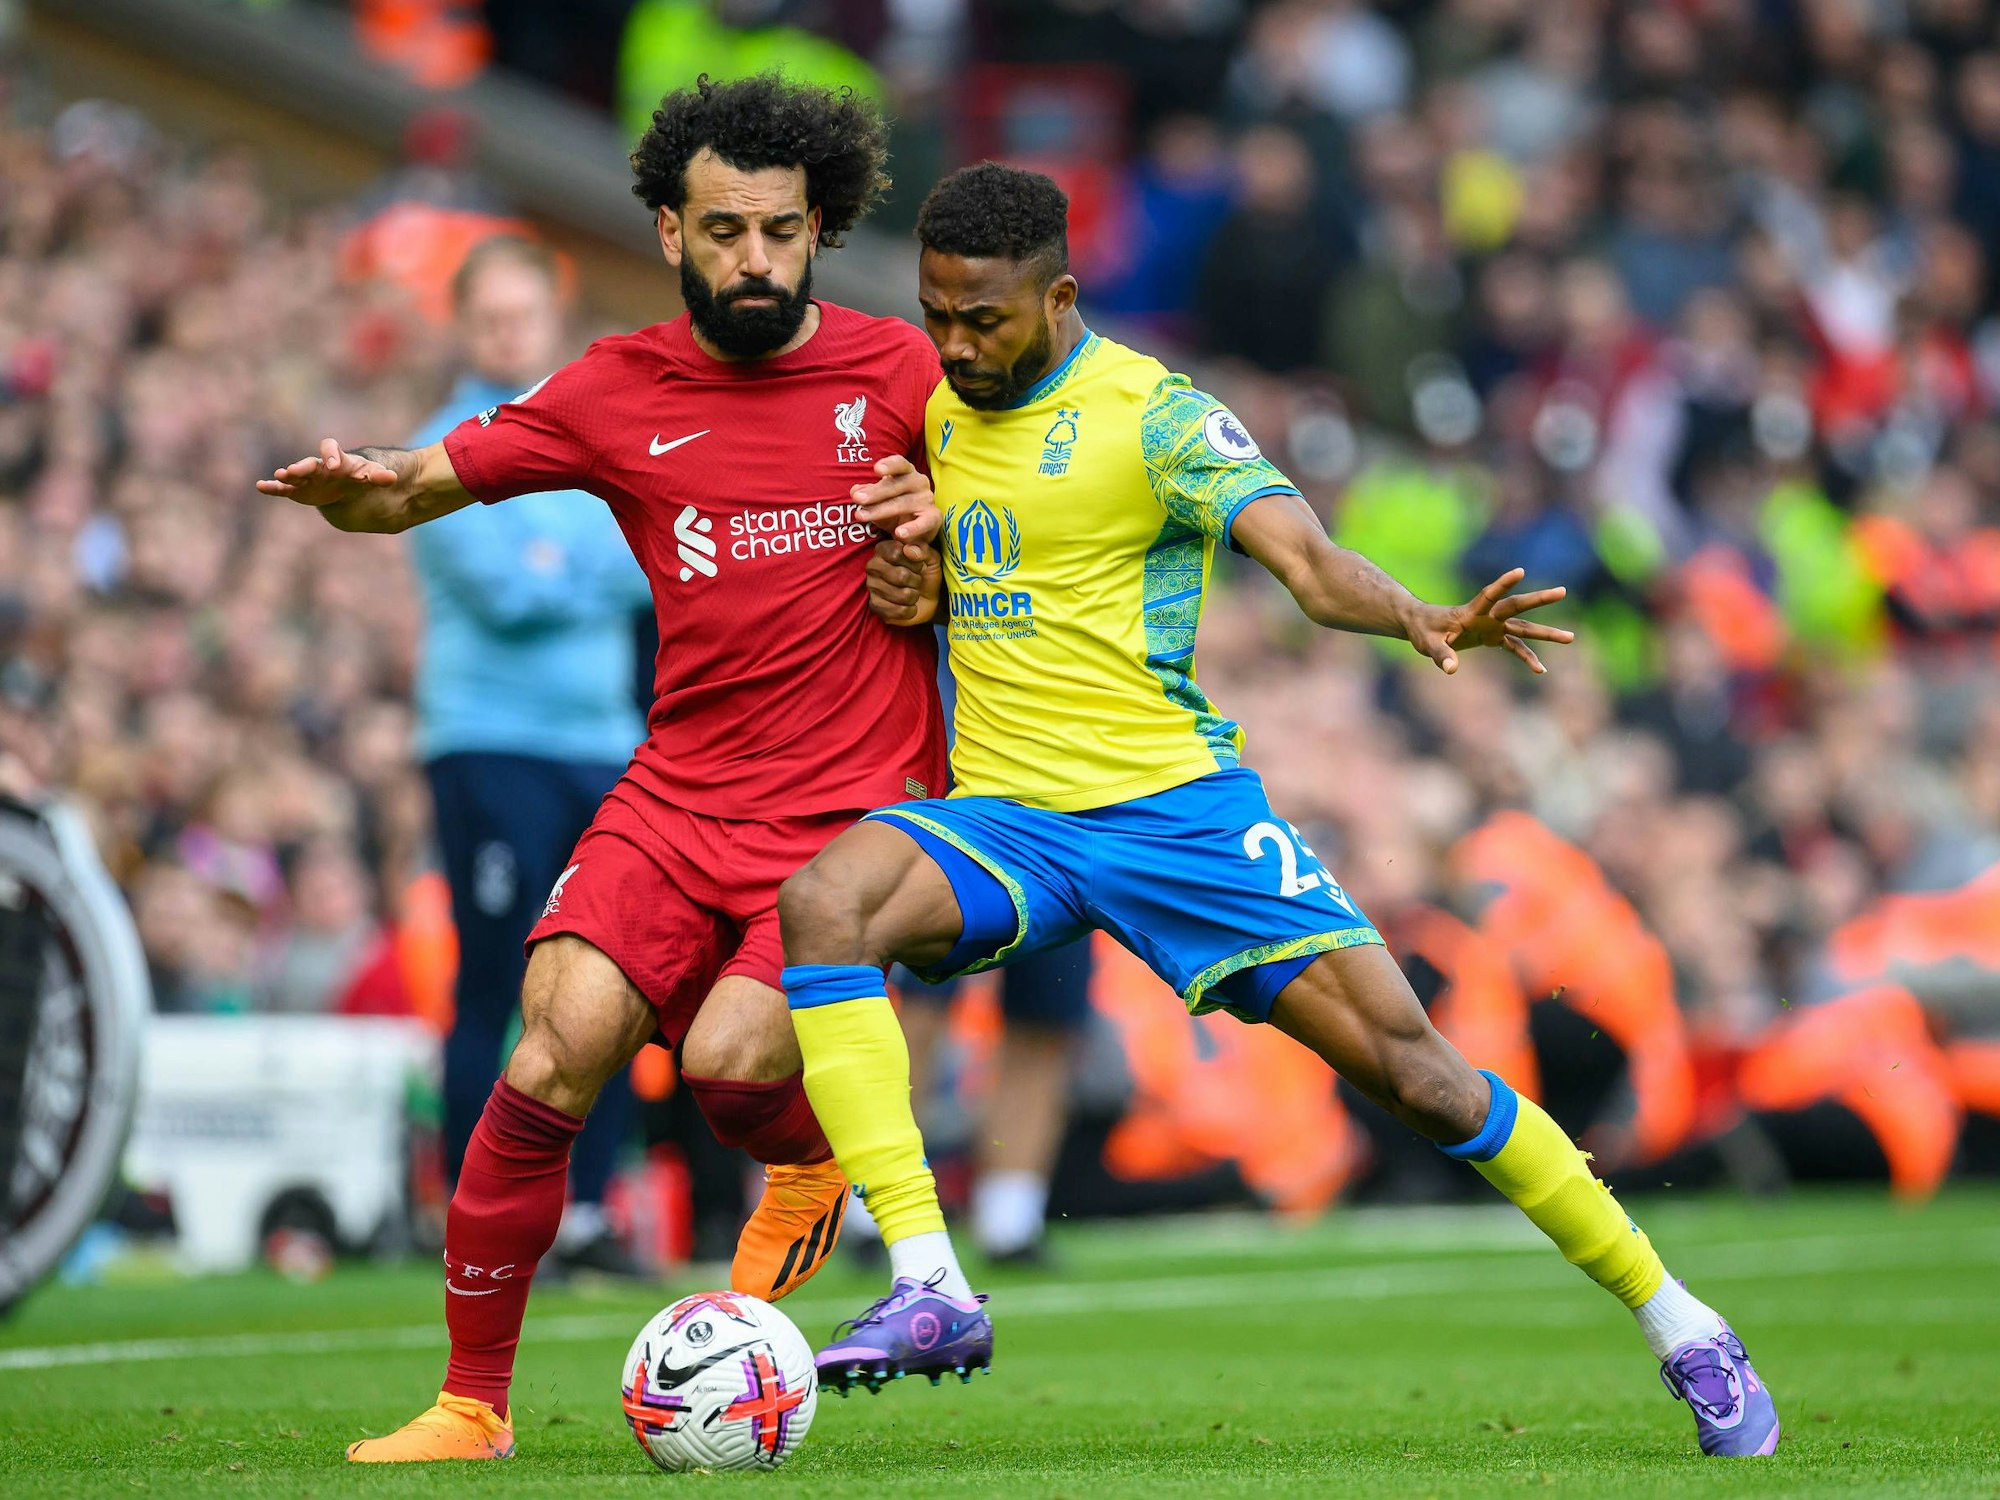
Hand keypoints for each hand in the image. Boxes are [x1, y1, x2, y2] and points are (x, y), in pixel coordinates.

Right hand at [255, 439, 399, 528]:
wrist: (350, 490)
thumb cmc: (361, 478)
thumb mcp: (372, 476)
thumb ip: (380, 476)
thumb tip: (392, 477)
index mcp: (338, 459)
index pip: (331, 449)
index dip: (331, 455)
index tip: (334, 465)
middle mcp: (320, 466)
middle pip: (309, 463)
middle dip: (303, 467)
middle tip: (294, 470)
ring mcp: (308, 479)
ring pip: (296, 476)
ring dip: (288, 476)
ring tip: (280, 476)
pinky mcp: (300, 491)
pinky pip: (285, 489)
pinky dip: (274, 488)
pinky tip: (261, 486)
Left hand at [852, 455, 940, 543]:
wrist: (915, 529)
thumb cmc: (894, 507)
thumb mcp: (878, 500)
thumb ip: (867, 494)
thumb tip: (855, 491)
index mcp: (906, 472)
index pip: (900, 464)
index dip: (890, 465)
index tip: (876, 469)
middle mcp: (919, 482)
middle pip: (897, 484)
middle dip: (875, 492)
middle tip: (857, 499)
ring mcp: (927, 500)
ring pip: (904, 503)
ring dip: (882, 510)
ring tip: (863, 516)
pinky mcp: (934, 518)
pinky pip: (924, 522)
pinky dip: (912, 528)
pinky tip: (899, 533)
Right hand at [866, 537, 940, 625]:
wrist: (927, 600)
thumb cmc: (925, 575)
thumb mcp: (931, 558)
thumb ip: (923, 548)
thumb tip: (909, 550)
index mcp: (883, 549)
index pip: (897, 553)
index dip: (914, 563)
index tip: (918, 566)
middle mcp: (873, 566)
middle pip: (901, 576)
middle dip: (916, 581)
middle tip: (916, 581)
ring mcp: (871, 586)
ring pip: (902, 595)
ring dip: (914, 596)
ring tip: (912, 592)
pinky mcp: (874, 605)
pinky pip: (899, 610)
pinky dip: (910, 610)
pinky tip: (908, 605)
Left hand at [1407, 568, 1573, 674]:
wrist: (1423, 626)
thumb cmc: (1423, 631)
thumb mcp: (1428, 645)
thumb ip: (1441, 655)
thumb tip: (1451, 669)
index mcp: (1470, 612)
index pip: (1489, 595)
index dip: (1503, 584)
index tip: (1520, 571)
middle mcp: (1487, 616)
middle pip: (1516, 606)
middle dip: (1539, 600)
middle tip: (1563, 591)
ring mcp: (1493, 626)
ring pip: (1523, 628)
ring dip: (1545, 633)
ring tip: (1570, 637)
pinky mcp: (1493, 637)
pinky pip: (1514, 647)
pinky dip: (1527, 657)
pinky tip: (1540, 670)